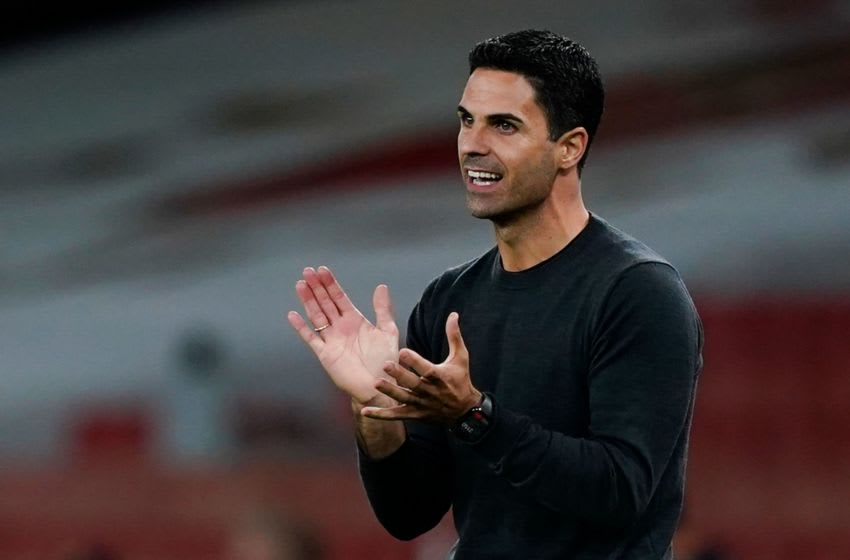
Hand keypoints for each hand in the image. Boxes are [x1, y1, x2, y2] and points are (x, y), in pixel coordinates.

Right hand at [288, 266, 398, 403]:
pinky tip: (293, 315)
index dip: (331, 284)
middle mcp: (341, 327)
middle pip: (325, 303)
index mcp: (355, 320)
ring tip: (300, 285)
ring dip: (308, 301)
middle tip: (308, 271)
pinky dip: (301, 327)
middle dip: (317, 287)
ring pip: (316, 316)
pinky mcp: (325, 354)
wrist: (378, 386)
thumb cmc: (385, 361)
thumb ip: (382, 310)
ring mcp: (331, 339)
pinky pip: (311, 338)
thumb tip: (381, 286)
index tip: (322, 270)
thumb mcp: (387, 332)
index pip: (340, 298)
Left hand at [361, 312, 481, 425]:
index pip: (426, 368)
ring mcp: (420, 404)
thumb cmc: (461, 381)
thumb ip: (454, 336)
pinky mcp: (414, 414)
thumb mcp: (460, 357)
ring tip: (376, 384)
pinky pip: (396, 415)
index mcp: (438, 376)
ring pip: (403, 398)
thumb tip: (453, 315)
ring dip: (389, 392)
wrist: (464, 411)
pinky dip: (381, 415)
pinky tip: (365, 411)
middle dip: (399, 375)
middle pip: (412, 383)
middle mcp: (429, 391)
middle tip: (385, 365)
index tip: (403, 351)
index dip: (415, 361)